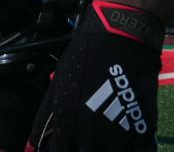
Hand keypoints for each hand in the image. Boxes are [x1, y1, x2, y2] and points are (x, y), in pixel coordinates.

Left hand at [27, 1, 162, 151]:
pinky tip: (130, 138)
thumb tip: (30, 147)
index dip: (60, 151)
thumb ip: (46, 118)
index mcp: (67, 120)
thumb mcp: (59, 83)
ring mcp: (118, 132)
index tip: (65, 146)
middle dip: (84, 150)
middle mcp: (91, 132)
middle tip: (88, 139)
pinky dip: (135, 148)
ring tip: (109, 137)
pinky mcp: (143, 127)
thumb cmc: (86, 54)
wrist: (122, 33)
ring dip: (111, 149)